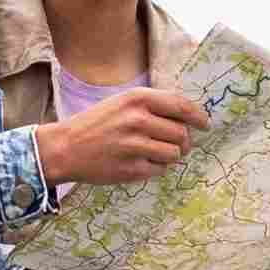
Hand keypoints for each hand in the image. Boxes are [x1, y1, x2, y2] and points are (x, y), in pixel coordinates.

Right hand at [36, 88, 206, 186]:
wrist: (64, 148)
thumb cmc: (96, 124)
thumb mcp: (122, 104)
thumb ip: (152, 106)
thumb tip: (189, 118)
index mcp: (137, 99)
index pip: (181, 106)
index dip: (198, 117)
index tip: (205, 124)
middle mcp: (137, 120)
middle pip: (181, 133)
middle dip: (184, 141)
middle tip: (178, 145)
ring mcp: (134, 145)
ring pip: (174, 153)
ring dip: (170, 156)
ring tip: (154, 153)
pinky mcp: (131, 168)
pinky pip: (160, 170)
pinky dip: (156, 168)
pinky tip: (140, 162)